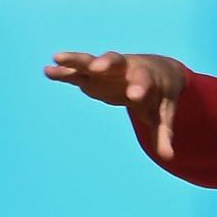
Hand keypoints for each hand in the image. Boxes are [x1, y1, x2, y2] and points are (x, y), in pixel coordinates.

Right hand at [45, 50, 188, 158]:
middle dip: (106, 63)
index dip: (139, 88)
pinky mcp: (93, 75)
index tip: (134, 96)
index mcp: (146, 77)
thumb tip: (168, 157)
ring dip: (75, 61)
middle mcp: (125, 68)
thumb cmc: (160, 94)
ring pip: (90, 62)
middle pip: (115, 61)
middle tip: (97, 67)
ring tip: (56, 59)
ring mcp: (107, 70)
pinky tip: (48, 71)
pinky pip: (77, 72)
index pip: (143, 81)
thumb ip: (163, 133)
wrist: (156, 72)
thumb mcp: (164, 113)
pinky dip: (64, 71)